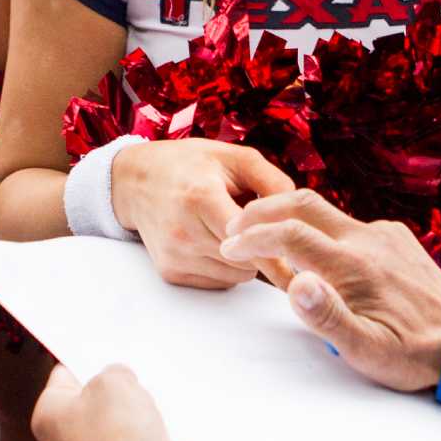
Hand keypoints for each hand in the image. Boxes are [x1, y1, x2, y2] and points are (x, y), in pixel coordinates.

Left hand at [31, 363, 194, 440]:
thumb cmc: (118, 438)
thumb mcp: (114, 380)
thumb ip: (116, 371)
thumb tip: (124, 384)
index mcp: (50, 413)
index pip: (67, 371)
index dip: (91, 357)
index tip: (113, 348)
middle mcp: (69, 438)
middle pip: (101, 397)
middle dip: (125, 387)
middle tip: (141, 374)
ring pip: (129, 420)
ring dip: (148, 412)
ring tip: (160, 403)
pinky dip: (163, 437)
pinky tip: (174, 426)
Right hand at [113, 139, 294, 289]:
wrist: (137, 181)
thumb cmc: (191, 165)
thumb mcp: (236, 158)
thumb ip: (273, 181)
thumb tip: (300, 215)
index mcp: (201, 197)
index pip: (247, 239)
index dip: (277, 253)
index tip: (302, 266)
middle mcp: (184, 231)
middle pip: (247, 262)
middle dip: (264, 249)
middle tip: (265, 229)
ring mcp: (175, 255)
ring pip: (237, 276)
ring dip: (246, 260)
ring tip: (231, 228)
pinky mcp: (171, 272)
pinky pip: (219, 281)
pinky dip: (227, 267)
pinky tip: (215, 240)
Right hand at [219, 190, 440, 392]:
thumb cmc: (414, 354)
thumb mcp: (368, 351)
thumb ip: (328, 318)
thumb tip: (294, 283)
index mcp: (354, 265)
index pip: (289, 234)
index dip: (253, 238)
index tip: (230, 248)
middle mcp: (368, 239)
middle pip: (303, 204)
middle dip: (263, 211)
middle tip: (236, 228)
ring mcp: (383, 234)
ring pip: (325, 212)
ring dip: (289, 218)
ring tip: (266, 239)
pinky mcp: (395, 236)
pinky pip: (349, 224)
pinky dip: (320, 230)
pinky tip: (314, 254)